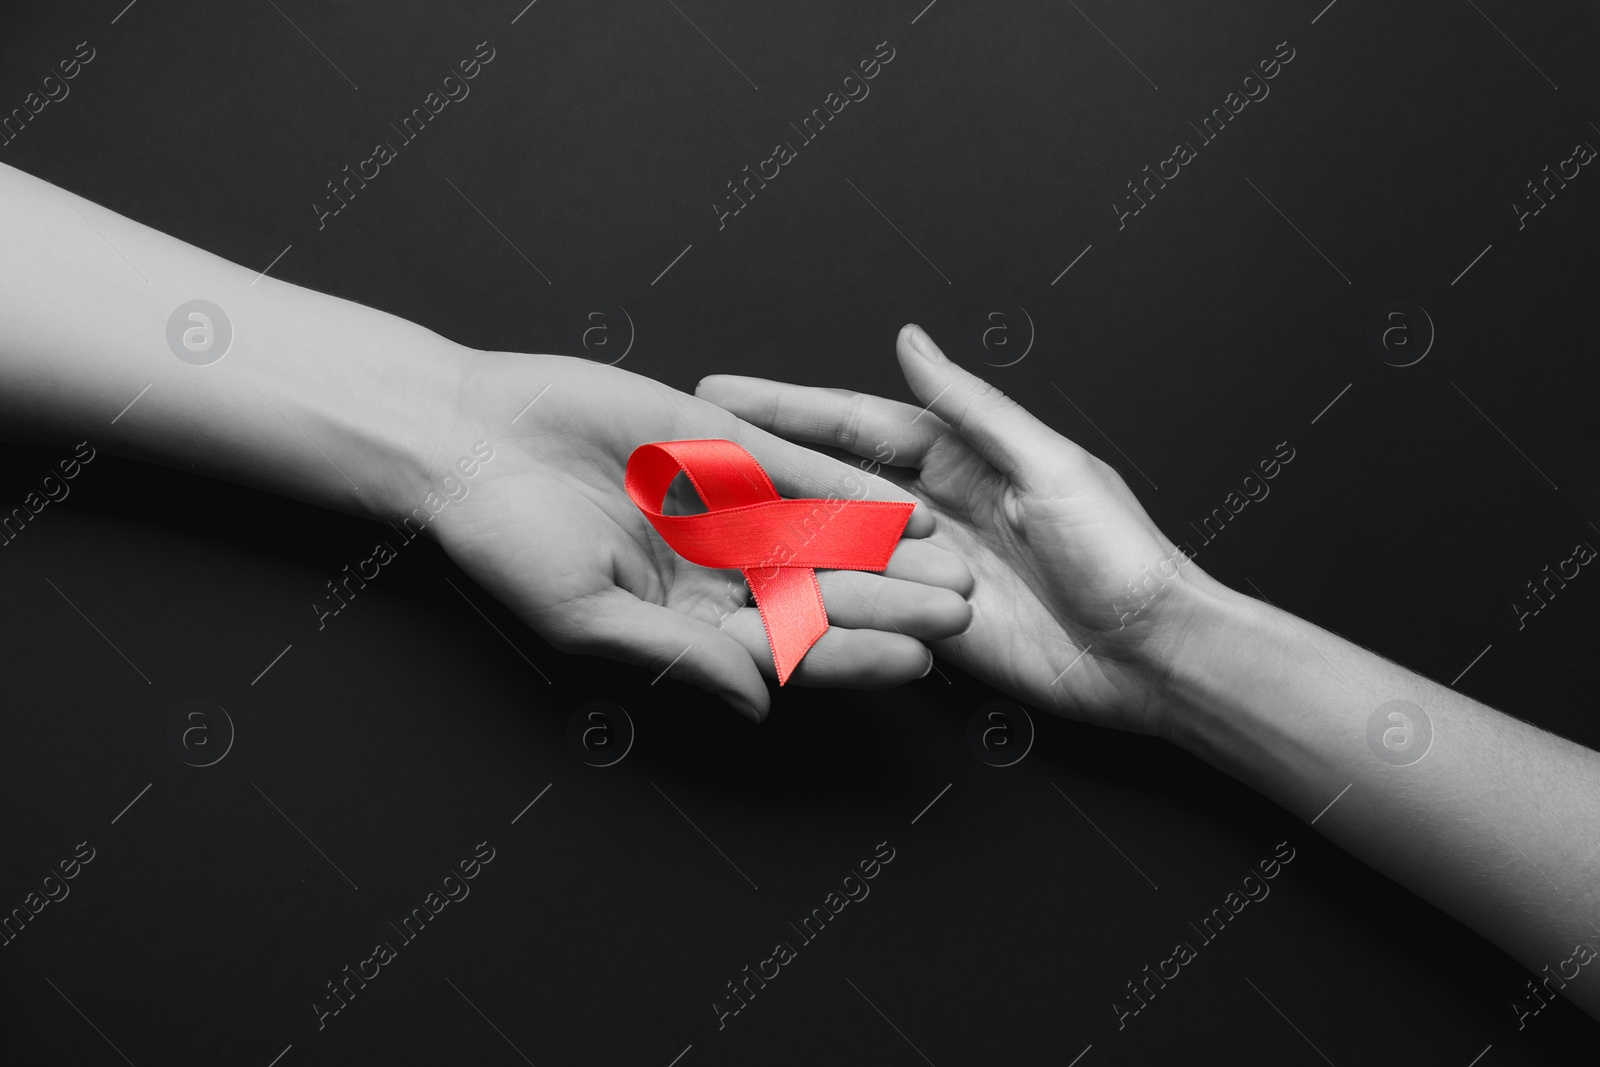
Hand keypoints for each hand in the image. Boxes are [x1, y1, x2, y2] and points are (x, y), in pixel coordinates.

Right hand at [418, 348, 974, 722]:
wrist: (465, 440)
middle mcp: (713, 568)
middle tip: (956, 614)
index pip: (785, 649)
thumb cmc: (506, 539)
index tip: (913, 666)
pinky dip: (843, 485)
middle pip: (818, 593)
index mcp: (686, 621)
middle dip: (888, 604)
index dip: (850, 657)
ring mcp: (719, 506)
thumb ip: (677, 656)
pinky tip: (898, 504)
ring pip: (817, 532)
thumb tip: (757, 706)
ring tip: (949, 561)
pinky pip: (791, 468)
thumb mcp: (589, 614)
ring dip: (883, 549)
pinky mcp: (717, 444)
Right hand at [697, 324, 1225, 736]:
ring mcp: (921, 568)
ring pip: (828, 544)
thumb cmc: (1120, 552)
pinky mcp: (921, 623)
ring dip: (768, 532)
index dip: (786, 407)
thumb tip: (911, 342)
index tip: (721, 393)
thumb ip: (970, 408)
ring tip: (697, 523)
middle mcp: (931, 508)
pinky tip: (751, 590)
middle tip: (682, 452)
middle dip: (756, 464)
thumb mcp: (1046, 465)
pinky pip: (854, 607)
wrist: (1151, 653)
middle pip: (824, 481)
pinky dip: (806, 597)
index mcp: (961, 455)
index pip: (854, 424)